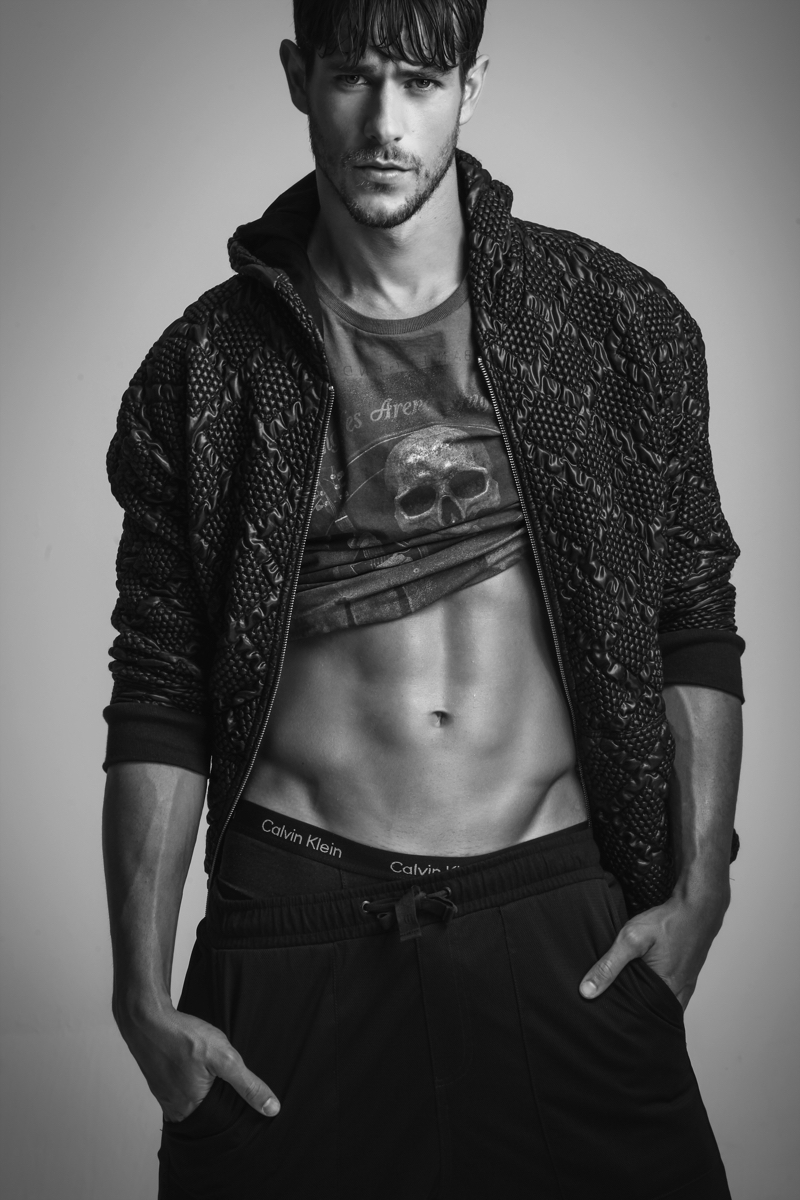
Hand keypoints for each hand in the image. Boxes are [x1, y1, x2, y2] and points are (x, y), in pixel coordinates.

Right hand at [116, 1000, 279, 1121]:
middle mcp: (174, 1109)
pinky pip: (181, 1090)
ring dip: (206, 1093)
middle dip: (221, 1105)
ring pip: (193, 1102)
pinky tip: (198, 1069)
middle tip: (233, 1089)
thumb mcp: (224, 1058)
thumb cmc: (183, 1036)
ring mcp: (164, 1096)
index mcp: (190, 1111)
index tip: (247, 1109)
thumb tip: (272, 1108)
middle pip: (206, 1116)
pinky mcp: (159, 1082)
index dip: (234, 1117)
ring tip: (218, 1079)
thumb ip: (248, 1085)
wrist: (147, 1018)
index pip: (219, 1127)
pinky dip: (192, 1083)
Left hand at [579, 885, 729, 1009]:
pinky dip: (656, 995)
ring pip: (661, 1007)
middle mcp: (678, 995)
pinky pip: (670, 997)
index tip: (606, 1020)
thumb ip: (609, 965)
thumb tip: (587, 991)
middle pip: (651, 1016)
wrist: (698, 908)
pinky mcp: (687, 979)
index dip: (623, 1020)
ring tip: (625, 999)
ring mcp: (685, 988)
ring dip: (645, 1005)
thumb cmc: (667, 922)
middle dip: (633, 1016)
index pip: (640, 1020)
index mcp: (664, 992)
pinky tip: (643, 985)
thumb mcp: (632, 939)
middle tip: (612, 1013)